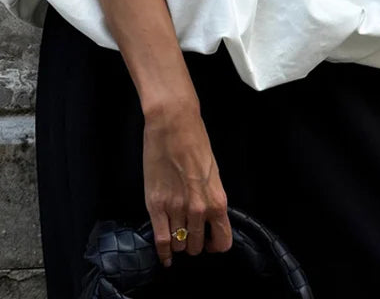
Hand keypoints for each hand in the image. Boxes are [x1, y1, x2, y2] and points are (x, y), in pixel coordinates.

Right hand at [142, 100, 232, 266]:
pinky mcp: (156, 205)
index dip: (215, 246)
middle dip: (194, 243)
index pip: (222, 242)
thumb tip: (208, 217)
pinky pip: (161, 240)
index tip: (209, 243)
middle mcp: (199, 209)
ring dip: (178, 243)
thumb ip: (210, 197)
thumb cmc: (195, 141)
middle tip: (189, 235)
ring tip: (176, 234)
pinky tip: (164, 256)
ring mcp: (176, 208)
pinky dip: (163, 253)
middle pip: (197, 246)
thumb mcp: (212, 172)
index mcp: (218, 200)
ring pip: (179, 244)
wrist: (173, 123)